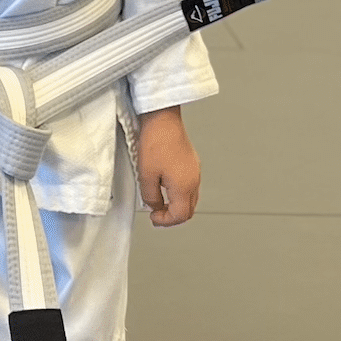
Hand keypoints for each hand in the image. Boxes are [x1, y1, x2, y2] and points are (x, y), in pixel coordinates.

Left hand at [136, 107, 199, 226]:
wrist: (163, 119)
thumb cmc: (156, 142)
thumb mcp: (146, 175)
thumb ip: (150, 196)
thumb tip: (154, 205)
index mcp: (184, 186)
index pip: (180, 215)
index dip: (165, 221)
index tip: (153, 218)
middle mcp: (194, 180)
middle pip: (189, 210)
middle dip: (172, 216)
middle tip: (157, 215)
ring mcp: (195, 171)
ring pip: (190, 198)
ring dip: (176, 205)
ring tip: (160, 202)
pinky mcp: (192, 162)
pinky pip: (189, 185)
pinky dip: (179, 193)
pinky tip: (166, 187)